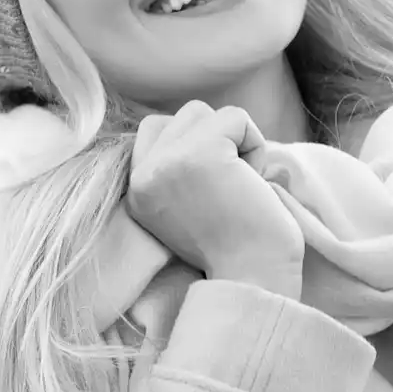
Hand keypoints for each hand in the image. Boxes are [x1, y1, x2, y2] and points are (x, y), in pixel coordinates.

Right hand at [128, 101, 303, 286]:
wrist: (255, 279)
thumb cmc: (238, 248)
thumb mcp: (188, 205)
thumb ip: (179, 167)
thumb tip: (201, 124)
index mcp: (137, 192)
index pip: (155, 129)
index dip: (194, 143)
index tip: (213, 187)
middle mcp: (143, 177)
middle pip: (183, 116)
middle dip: (216, 141)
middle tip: (228, 190)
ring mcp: (168, 162)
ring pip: (205, 112)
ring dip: (234, 142)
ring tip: (239, 185)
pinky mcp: (200, 153)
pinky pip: (236, 117)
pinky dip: (255, 146)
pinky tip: (252, 184)